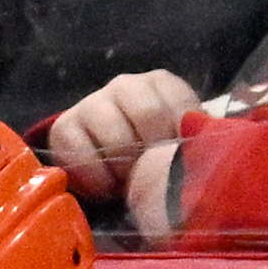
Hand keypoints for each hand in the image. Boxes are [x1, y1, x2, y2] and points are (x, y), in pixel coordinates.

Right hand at [39, 67, 200, 206]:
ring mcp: (92, 102)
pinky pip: (79, 152)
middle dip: (151, 152)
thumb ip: (193, 135)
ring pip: (114, 135)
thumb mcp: (179, 140)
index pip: (179, 105)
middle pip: (148, 114)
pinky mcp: (63, 126)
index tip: (175, 160)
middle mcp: (126, 85)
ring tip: (127, 181)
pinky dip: (96, 177)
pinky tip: (105, 186)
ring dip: (124, 167)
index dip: (179, 140)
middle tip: (150, 173)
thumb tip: (204, 142)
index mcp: (160, 83)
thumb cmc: (152, 153)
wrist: (112, 165)